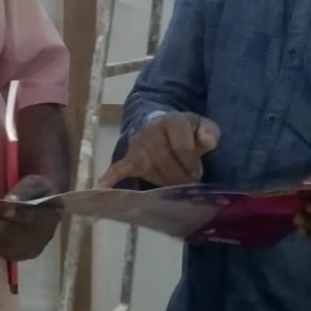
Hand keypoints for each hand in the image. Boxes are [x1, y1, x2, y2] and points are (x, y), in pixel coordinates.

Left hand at [0, 175, 61, 261]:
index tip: (4, 208)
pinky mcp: (22, 256)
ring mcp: (34, 249)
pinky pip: (3, 249)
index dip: (19, 213)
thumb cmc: (38, 192)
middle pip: (16, 232)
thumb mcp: (37, 183)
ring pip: (6, 241)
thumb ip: (26, 189)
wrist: (42, 208)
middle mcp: (45, 236)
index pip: (34, 217)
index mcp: (53, 214)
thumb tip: (9, 200)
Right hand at [97, 113, 219, 187]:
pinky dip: (111, 178)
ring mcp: (138, 145)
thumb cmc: (185, 131)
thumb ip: (209, 133)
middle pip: (165, 161)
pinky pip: (119, 167)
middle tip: (187, 181)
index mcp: (173, 122)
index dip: (191, 164)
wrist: (158, 123)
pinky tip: (101, 188)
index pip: (182, 148)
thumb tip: (208, 142)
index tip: (197, 172)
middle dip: (179, 176)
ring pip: (149, 169)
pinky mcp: (129, 156)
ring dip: (163, 180)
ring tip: (172, 183)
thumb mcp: (202, 126)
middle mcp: (152, 131)